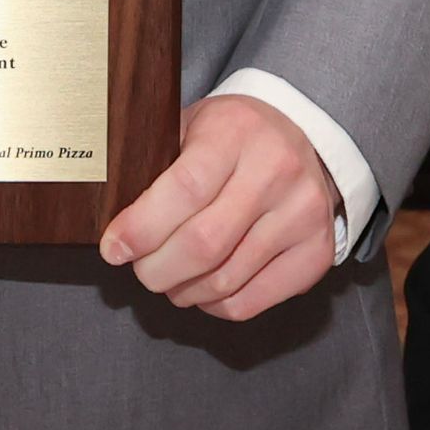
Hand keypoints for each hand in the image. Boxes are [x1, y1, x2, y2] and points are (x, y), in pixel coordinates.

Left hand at [98, 93, 338, 322]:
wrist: (304, 134)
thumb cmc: (234, 133)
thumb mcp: (195, 124)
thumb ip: (159, 162)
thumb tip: (115, 217)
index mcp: (236, 131)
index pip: (184, 190)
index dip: (142, 227)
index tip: (114, 247)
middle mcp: (275, 172)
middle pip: (203, 244)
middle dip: (157, 268)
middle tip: (139, 269)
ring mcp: (302, 215)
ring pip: (225, 280)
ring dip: (183, 291)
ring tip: (167, 279)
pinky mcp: (315, 253)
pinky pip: (251, 302)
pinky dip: (215, 306)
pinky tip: (201, 289)